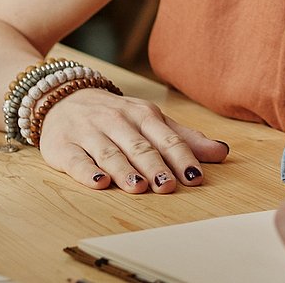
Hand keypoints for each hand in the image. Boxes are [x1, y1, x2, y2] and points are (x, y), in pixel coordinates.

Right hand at [36, 88, 228, 193]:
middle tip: (168, 186)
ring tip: (138, 187)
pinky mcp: (63, 146)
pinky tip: (98, 182)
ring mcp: (88, 132)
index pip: (165, 137)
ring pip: (109, 152)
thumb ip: (184, 138)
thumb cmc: (115, 115)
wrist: (62, 97)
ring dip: (124, 170)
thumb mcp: (150, 120)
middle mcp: (115, 121)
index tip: (195, 177)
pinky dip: (87, 172)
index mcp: (141, 114)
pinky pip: (76, 159)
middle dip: (154, 166)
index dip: (180, 157)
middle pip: (138, 146)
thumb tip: (222, 152)